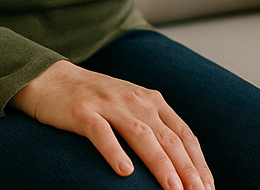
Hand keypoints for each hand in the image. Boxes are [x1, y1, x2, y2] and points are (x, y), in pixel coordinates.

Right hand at [10, 60, 211, 188]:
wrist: (52, 79)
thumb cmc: (96, 102)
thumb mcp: (131, 108)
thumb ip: (153, 128)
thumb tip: (180, 162)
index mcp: (152, 101)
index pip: (183, 134)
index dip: (198, 161)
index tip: (208, 186)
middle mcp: (136, 101)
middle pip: (168, 138)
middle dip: (186, 168)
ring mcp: (109, 106)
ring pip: (141, 136)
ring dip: (160, 164)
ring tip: (173, 188)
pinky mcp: (83, 112)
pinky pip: (101, 134)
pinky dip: (115, 152)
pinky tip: (125, 172)